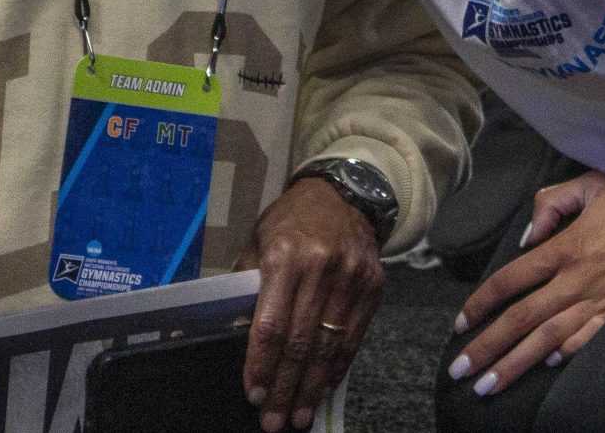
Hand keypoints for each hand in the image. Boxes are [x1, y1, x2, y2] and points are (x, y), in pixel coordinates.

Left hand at [237, 177, 384, 432]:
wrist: (344, 194)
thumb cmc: (292, 220)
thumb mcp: (260, 239)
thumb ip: (248, 281)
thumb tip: (231, 326)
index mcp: (285, 256)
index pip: (270, 323)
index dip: (260, 363)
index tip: (253, 394)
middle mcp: (320, 268)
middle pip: (299, 342)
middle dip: (285, 387)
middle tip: (273, 421)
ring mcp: (351, 279)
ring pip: (328, 346)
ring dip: (311, 387)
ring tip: (299, 417)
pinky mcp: (373, 287)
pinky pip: (354, 337)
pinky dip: (338, 367)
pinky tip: (323, 388)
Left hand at [448, 173, 604, 399]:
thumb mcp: (589, 186)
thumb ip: (551, 203)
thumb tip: (527, 235)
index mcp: (563, 249)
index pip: (510, 281)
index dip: (481, 303)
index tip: (461, 323)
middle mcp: (575, 281)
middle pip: (521, 320)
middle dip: (487, 348)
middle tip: (460, 371)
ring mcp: (598, 303)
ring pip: (547, 341)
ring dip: (515, 364)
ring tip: (489, 385)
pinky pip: (586, 342)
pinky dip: (563, 356)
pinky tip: (544, 367)